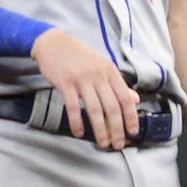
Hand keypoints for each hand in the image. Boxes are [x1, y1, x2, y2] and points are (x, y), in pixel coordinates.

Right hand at [32, 28, 138, 150]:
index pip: (125, 97)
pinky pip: (72, 107)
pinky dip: (77, 122)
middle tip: (118, 144)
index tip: (133, 132)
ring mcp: (81, 79)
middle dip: (117, 129)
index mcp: (110, 71)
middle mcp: (98, 75)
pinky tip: (79, 133)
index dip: (131, 117)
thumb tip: (135, 99)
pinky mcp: (65, 83)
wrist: (52, 42)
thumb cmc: (79, 55)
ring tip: (103, 143)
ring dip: (100, 129)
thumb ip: (118, 83)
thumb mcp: (102, 65)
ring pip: (95, 109)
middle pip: (112, 107)